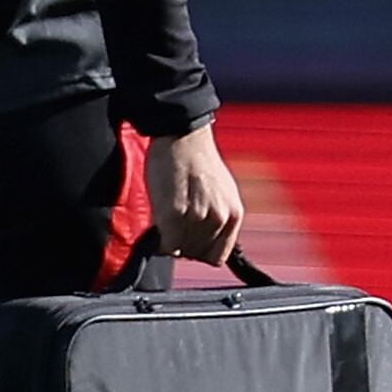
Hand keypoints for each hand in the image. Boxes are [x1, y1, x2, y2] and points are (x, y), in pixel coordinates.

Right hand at [144, 128, 245, 264]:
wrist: (182, 133)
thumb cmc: (197, 157)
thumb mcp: (221, 191)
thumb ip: (216, 216)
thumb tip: (203, 237)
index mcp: (233, 214)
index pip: (217, 257)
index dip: (200, 250)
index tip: (189, 241)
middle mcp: (219, 219)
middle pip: (196, 254)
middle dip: (184, 244)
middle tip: (174, 226)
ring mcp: (197, 218)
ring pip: (180, 251)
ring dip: (170, 240)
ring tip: (166, 220)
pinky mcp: (174, 214)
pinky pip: (165, 244)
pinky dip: (159, 239)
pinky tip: (158, 223)